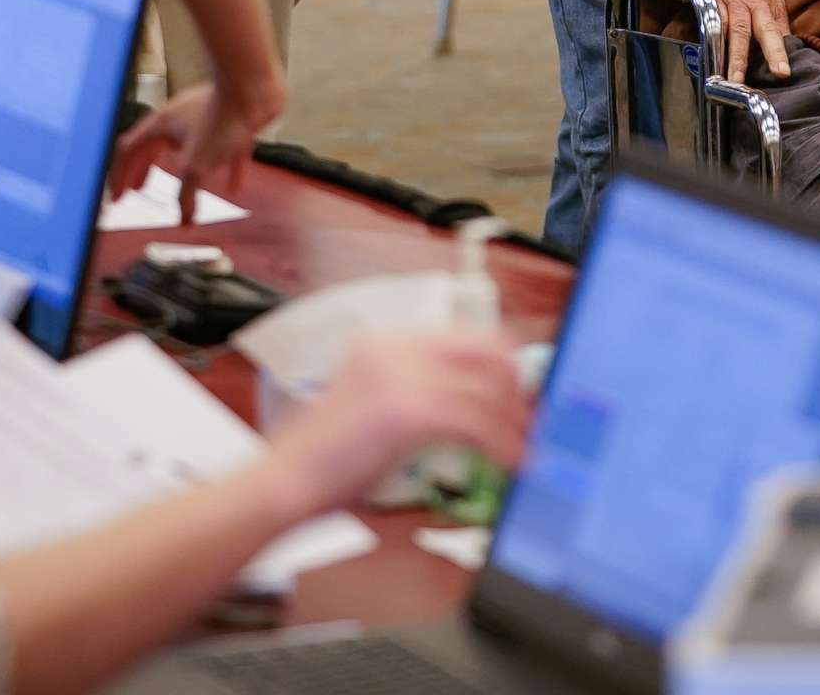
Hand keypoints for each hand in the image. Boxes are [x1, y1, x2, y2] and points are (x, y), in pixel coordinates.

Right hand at [110, 76, 287, 221]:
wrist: (254, 88)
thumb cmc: (221, 118)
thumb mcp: (195, 166)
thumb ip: (186, 196)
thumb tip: (184, 221)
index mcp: (159, 126)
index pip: (128, 152)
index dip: (119, 176)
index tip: (117, 197)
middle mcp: (177, 119)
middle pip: (152, 148)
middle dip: (143, 170)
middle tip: (138, 190)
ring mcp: (204, 118)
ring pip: (185, 147)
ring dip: (179, 169)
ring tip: (182, 187)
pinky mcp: (230, 121)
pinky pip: (225, 150)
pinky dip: (224, 169)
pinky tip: (233, 187)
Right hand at [259, 330, 531, 520]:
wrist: (283, 482)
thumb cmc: (326, 458)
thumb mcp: (377, 404)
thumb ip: (423, 391)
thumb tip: (480, 402)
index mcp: (388, 340)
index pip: (469, 335)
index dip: (507, 363)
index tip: (526, 391)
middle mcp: (396, 347)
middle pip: (488, 351)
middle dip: (519, 388)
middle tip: (536, 420)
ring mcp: (401, 374)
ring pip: (488, 390)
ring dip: (517, 422)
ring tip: (529, 448)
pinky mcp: (407, 410)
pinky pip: (477, 423)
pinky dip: (503, 445)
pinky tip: (512, 464)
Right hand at [691, 0, 789, 81]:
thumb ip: (776, 22)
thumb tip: (786, 48)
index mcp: (768, 5)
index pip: (777, 33)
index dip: (780, 53)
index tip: (783, 73)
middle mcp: (751, 3)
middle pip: (759, 30)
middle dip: (765, 53)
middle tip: (769, 74)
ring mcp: (730, 0)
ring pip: (733, 30)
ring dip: (732, 55)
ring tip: (731, 78)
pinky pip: (711, 20)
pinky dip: (709, 39)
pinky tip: (706, 55)